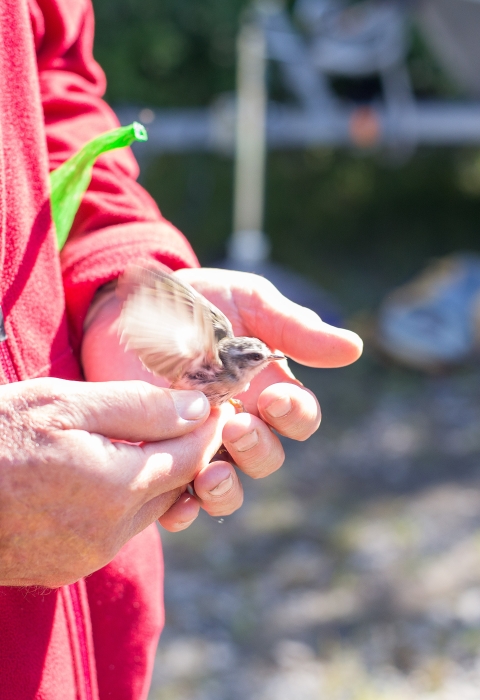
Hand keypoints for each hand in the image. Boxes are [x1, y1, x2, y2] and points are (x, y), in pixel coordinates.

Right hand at [0, 377, 231, 586]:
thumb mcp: (64, 403)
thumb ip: (138, 407)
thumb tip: (198, 409)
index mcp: (114, 488)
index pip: (190, 456)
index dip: (208, 427)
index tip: (217, 403)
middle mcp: (109, 533)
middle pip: (173, 486)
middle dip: (186, 450)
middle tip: (188, 415)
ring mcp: (86, 555)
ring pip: (147, 510)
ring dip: (155, 475)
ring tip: (147, 437)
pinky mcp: (66, 566)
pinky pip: (116, 530)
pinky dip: (124, 499)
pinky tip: (108, 471)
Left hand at [81, 267, 361, 524]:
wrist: (128, 309)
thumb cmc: (195, 302)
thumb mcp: (247, 303)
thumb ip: (293, 328)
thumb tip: (353, 348)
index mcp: (267, 390)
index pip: (300, 418)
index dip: (296, 416)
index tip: (276, 398)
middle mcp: (238, 424)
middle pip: (267, 458)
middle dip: (258, 448)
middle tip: (236, 425)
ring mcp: (198, 444)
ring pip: (228, 487)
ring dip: (227, 489)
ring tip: (212, 475)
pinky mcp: (158, 456)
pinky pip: (176, 498)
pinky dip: (182, 510)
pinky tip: (179, 506)